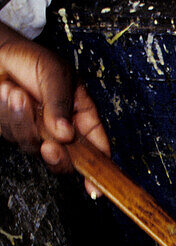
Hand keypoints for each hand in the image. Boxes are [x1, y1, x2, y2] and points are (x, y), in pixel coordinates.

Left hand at [0, 22, 109, 195]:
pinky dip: (7, 113)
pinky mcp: (12, 129)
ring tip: (15, 92)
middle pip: (65, 161)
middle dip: (57, 157)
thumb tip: (65, 135)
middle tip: (49, 145)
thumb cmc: (29, 57)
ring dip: (23, 122)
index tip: (93, 187)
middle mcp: (59, 129)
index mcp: (80, 116)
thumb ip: (61, 104)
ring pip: (33, 147)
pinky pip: (11, 133)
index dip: (97, 169)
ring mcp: (35, 131)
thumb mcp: (55, 73)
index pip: (95, 148)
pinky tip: (5, 91)